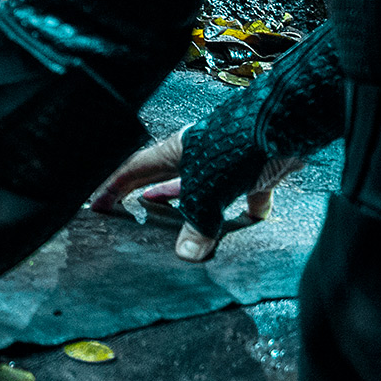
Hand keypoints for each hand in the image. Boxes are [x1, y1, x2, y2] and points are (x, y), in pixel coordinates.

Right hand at [89, 126, 299, 261]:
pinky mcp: (257, 172)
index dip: (114, 188)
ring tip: (184, 226)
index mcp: (174, 152)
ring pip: (205, 189)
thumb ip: (196, 224)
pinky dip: (249, 210)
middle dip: (150, 197)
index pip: (135, 170)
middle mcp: (197, 155)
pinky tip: (252, 222)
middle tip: (132, 214)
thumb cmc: (234, 146)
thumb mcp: (207, 190)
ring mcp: (228, 163)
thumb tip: (186, 255)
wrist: (282, 125)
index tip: (98, 205)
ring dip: (195, 208)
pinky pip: (249, 195)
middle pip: (166, 179)